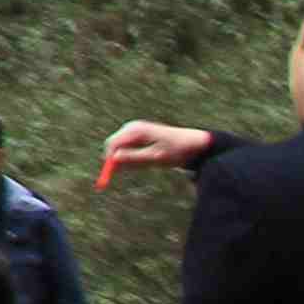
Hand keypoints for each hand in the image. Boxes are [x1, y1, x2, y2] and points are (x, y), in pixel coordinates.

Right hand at [96, 120, 214, 185]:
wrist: (194, 144)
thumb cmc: (176, 150)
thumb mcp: (155, 157)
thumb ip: (134, 157)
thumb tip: (114, 159)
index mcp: (135, 130)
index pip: (112, 143)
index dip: (109, 158)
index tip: (110, 174)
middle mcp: (132, 128)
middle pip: (114, 146)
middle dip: (119, 160)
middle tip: (130, 172)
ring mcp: (135, 132)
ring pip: (122, 150)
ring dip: (131, 160)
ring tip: (151, 163)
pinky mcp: (139, 137)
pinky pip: (130, 150)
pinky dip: (136, 159)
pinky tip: (152, 159)